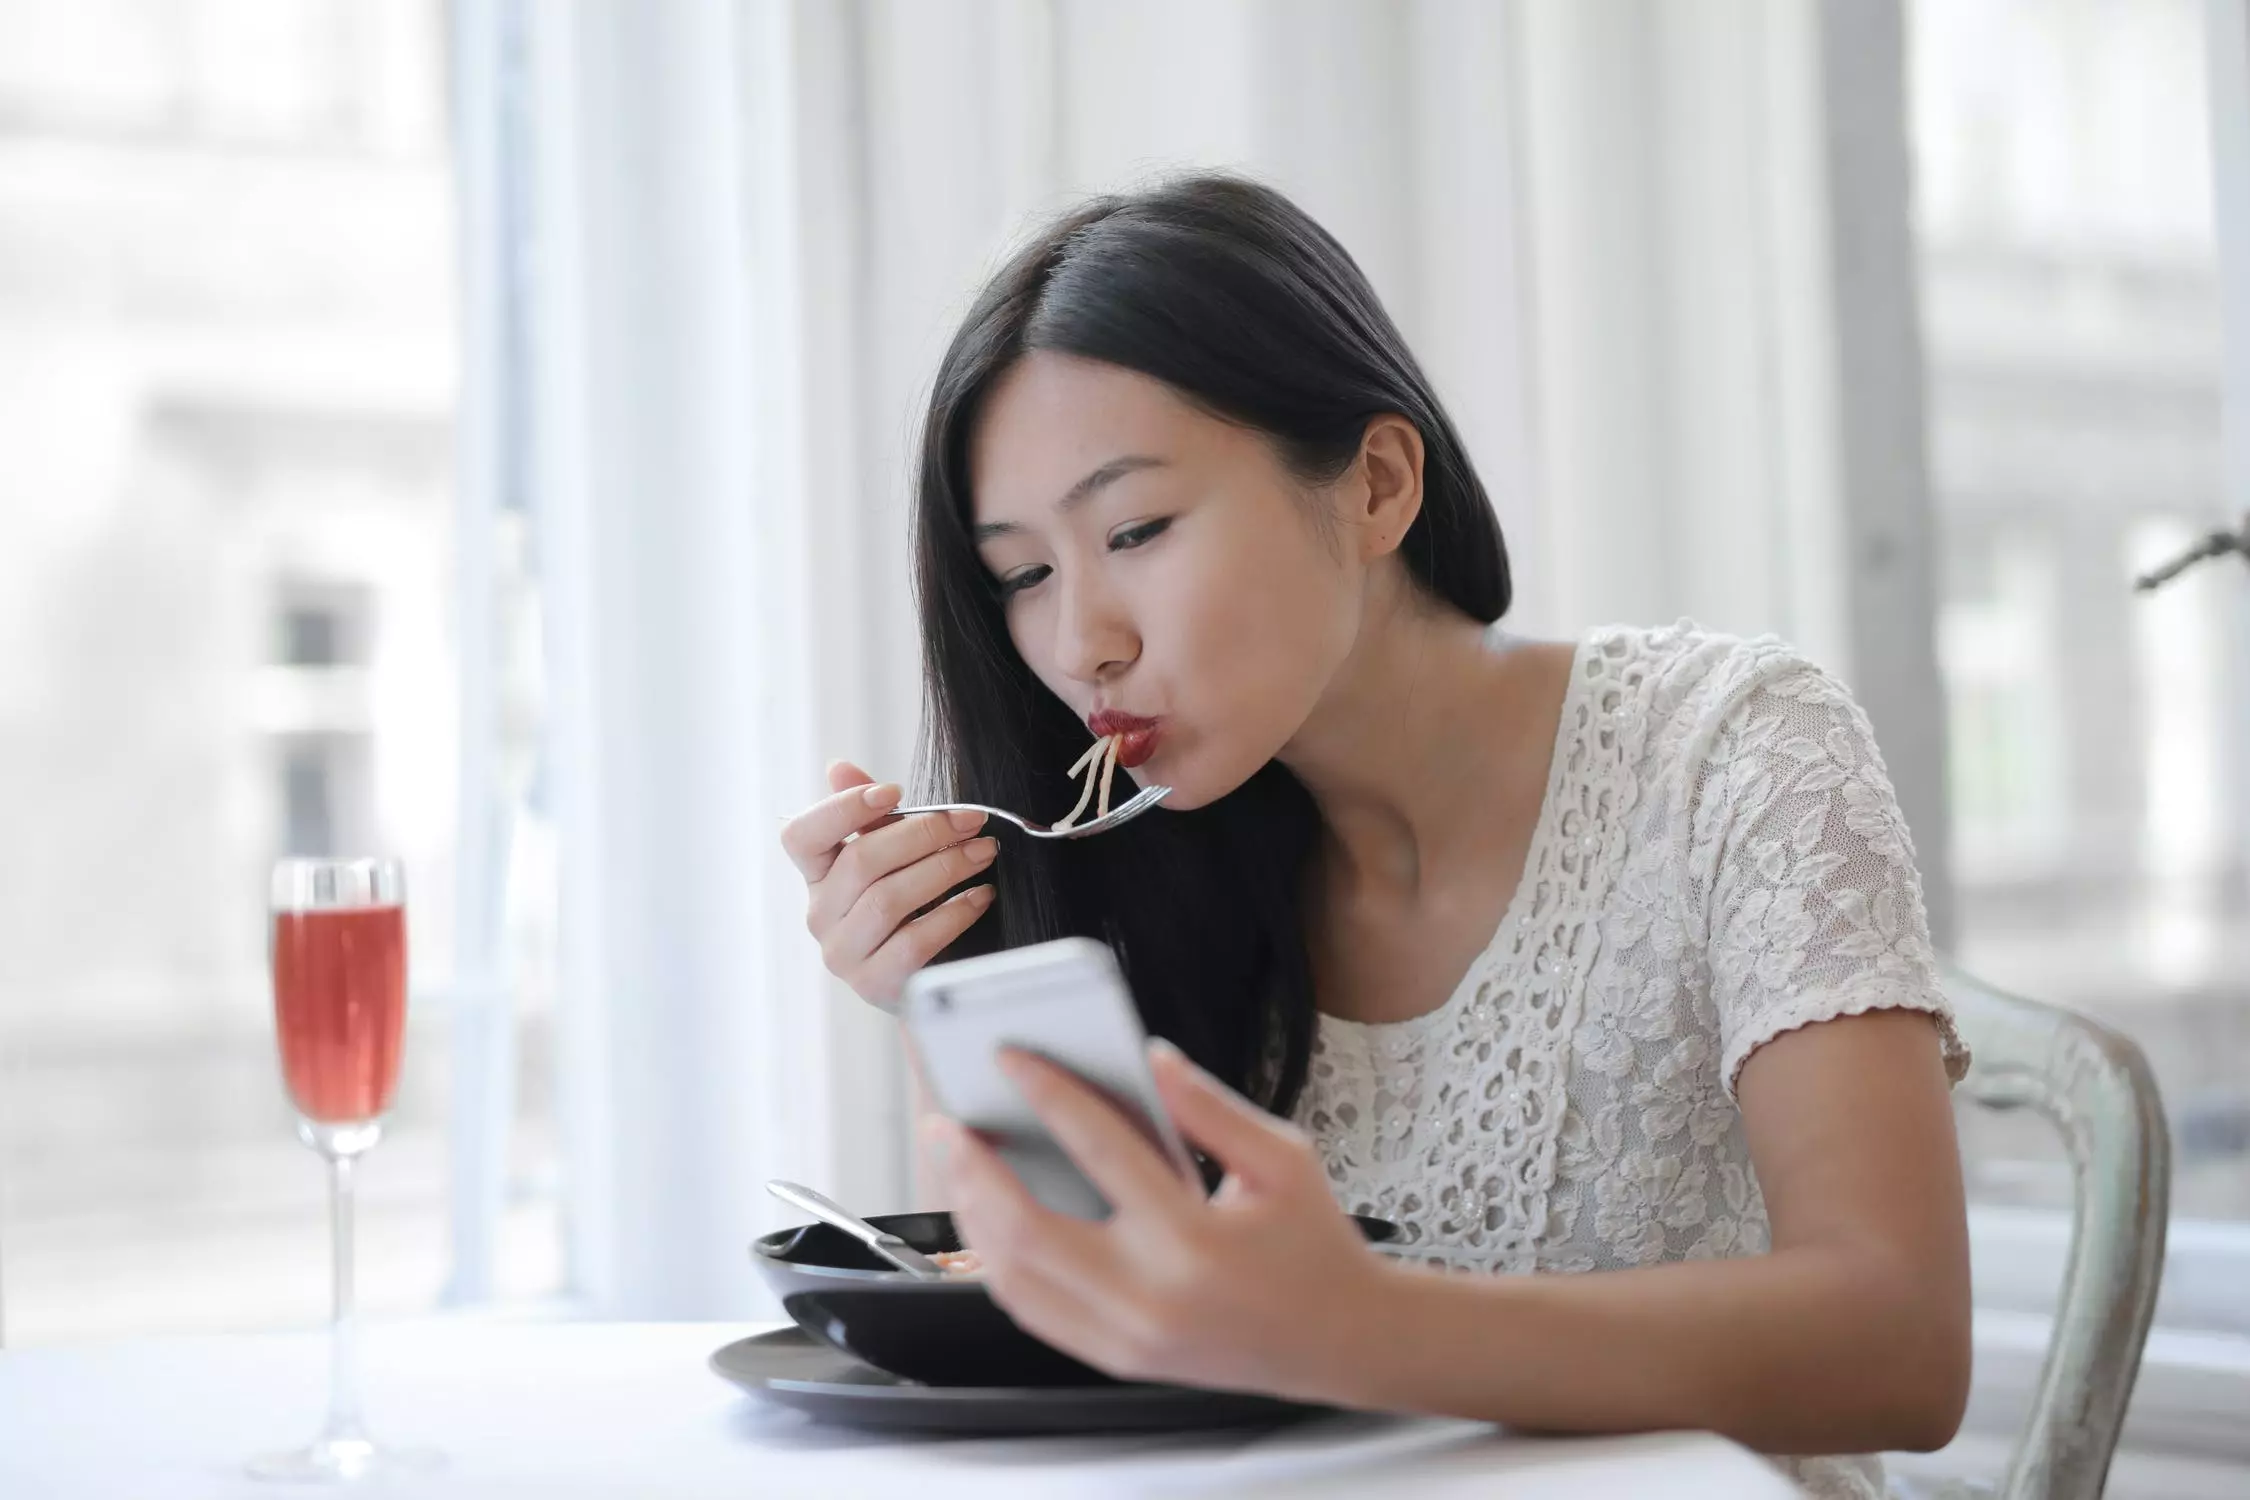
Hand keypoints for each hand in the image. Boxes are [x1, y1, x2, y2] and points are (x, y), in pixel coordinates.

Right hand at [781, 760, 997, 1006]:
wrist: (928, 979)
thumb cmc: (910, 908)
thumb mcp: (892, 857)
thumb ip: (871, 816)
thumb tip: (839, 767)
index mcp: (817, 876)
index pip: (801, 836)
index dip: (841, 809)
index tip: (895, 791)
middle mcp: (820, 915)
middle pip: (861, 861)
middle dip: (922, 833)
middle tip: (970, 819)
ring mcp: (843, 954)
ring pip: (888, 899)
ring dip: (945, 867)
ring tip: (983, 852)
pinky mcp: (874, 984)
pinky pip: (914, 941)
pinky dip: (954, 913)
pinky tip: (980, 895)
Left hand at [926, 1040, 1389, 1402]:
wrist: (1342, 1341)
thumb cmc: (1313, 1245)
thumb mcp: (1282, 1157)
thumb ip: (1209, 1105)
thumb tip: (1148, 1054)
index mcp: (1194, 1239)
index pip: (1101, 1150)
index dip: (1048, 1092)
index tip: (1010, 1056)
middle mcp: (1149, 1296)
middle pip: (1026, 1228)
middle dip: (972, 1167)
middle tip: (945, 1120)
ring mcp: (1125, 1337)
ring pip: (1014, 1277)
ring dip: (972, 1215)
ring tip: (958, 1162)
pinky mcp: (1115, 1356)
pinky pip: (1032, 1311)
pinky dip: (1000, 1261)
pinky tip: (989, 1216)